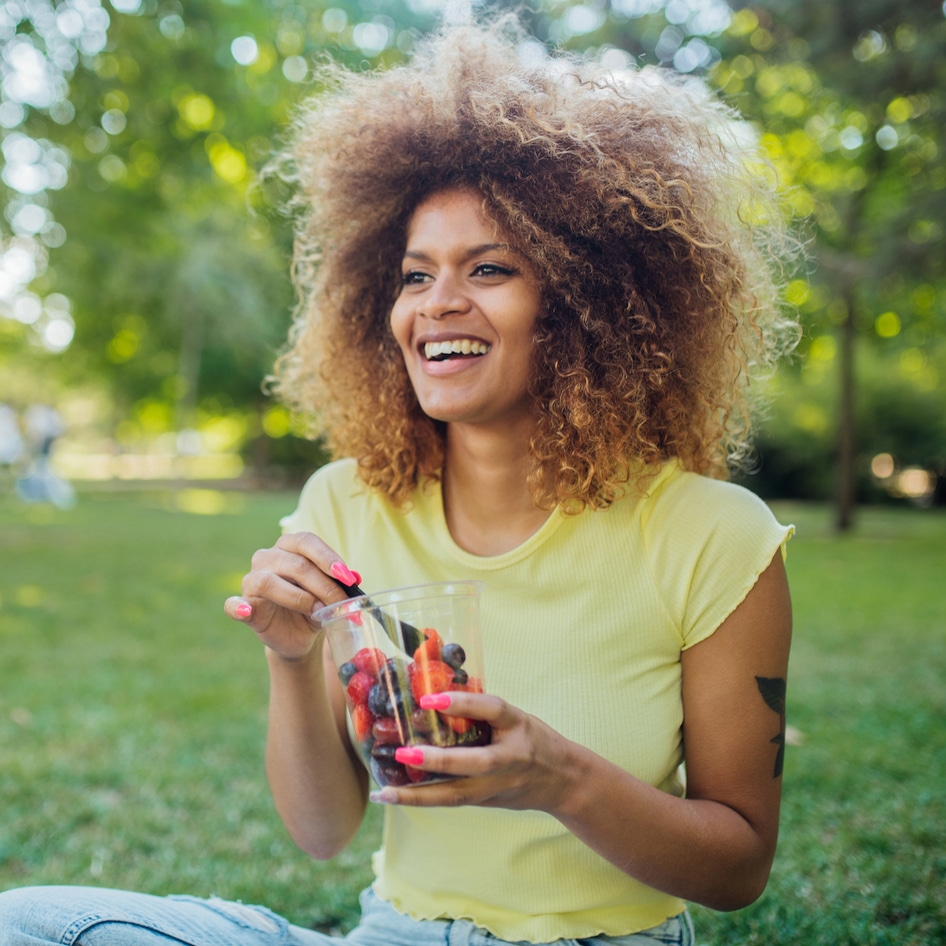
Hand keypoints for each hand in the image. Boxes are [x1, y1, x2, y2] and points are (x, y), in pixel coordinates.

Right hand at [223, 532, 357, 660]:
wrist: (298, 635)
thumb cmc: (315, 604)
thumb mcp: (330, 593)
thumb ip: (340, 583)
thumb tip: (355, 578)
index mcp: (289, 546)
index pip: (307, 542)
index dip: (328, 558)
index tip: (348, 577)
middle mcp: (267, 558)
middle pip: (296, 564)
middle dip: (324, 585)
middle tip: (342, 603)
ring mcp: (251, 580)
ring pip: (270, 581)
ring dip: (300, 598)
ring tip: (318, 612)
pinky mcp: (243, 606)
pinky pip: (233, 604)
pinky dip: (237, 607)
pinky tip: (245, 611)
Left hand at [371, 690, 578, 813]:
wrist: (563, 781)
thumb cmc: (533, 739)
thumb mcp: (515, 717)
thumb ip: (481, 710)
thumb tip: (435, 691)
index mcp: (518, 726)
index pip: (492, 709)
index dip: (462, 702)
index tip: (430, 697)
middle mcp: (510, 758)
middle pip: (473, 763)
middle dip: (437, 760)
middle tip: (403, 750)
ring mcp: (498, 786)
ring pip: (456, 794)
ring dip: (417, 794)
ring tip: (384, 791)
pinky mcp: (486, 802)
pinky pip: (451, 801)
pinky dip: (422, 799)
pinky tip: (394, 796)